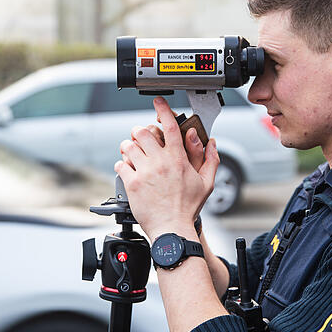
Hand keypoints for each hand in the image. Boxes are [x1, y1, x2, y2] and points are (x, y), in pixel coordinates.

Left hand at [115, 97, 219, 239]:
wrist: (172, 229)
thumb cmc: (188, 208)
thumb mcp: (207, 183)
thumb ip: (210, 160)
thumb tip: (212, 143)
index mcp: (178, 159)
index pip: (170, 126)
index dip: (162, 110)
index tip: (157, 102)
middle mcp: (160, 162)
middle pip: (143, 132)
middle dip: (139, 131)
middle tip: (140, 137)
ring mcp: (145, 172)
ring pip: (128, 146)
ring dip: (128, 146)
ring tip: (131, 152)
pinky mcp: (132, 183)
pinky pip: (120, 165)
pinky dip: (121, 165)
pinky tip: (126, 169)